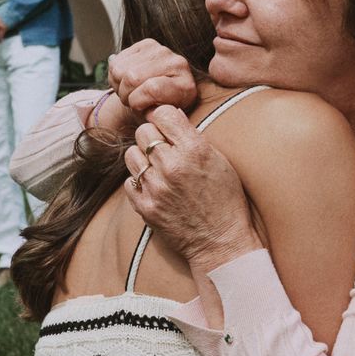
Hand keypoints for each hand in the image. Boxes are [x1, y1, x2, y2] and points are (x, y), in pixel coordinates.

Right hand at [95, 39, 196, 134]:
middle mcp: (177, 63)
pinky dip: (115, 76)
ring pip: (120, 70)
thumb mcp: (158, 120)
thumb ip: (155, 118)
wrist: (159, 96)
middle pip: (132, 77)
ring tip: (130, 91)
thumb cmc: (158, 110)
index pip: (152, 88)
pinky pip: (116, 62)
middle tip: (131, 100)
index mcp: (185, 86)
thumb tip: (151, 116)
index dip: (137, 102)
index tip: (138, 108)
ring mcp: (162, 50)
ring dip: (119, 85)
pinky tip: (127, 80)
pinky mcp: (147, 44)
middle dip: (126, 94)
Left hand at [122, 107, 260, 274]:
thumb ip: (194, 138)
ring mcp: (155, 187)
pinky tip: (154, 187)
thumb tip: (171, 116)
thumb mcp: (220, 161)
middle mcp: (172, 166)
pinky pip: (128, 181)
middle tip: (164, 148)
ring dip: (143, 158)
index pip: (162, 113)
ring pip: (131, 154)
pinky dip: (139, 182)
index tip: (167, 125)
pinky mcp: (145, 206)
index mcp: (194, 150)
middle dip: (153, 137)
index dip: (164, 117)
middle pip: (143, 131)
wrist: (221, 242)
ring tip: (157, 168)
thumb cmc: (226, 201)